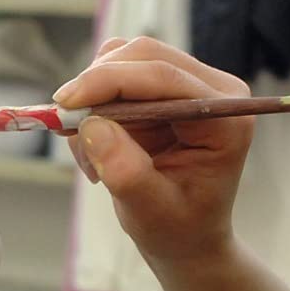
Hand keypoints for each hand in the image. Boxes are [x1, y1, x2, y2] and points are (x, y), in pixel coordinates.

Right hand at [58, 36, 253, 266]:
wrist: (186, 235)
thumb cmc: (177, 228)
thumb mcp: (152, 212)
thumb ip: (127, 173)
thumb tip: (93, 127)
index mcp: (226, 119)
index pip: (164, 78)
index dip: (110, 81)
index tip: (65, 103)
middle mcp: (214, 91)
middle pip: (145, 55)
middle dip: (97, 84)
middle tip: (63, 124)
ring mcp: (190, 83)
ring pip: (126, 58)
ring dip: (94, 96)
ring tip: (91, 153)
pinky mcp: (166, 87)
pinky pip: (118, 73)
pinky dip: (96, 101)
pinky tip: (99, 143)